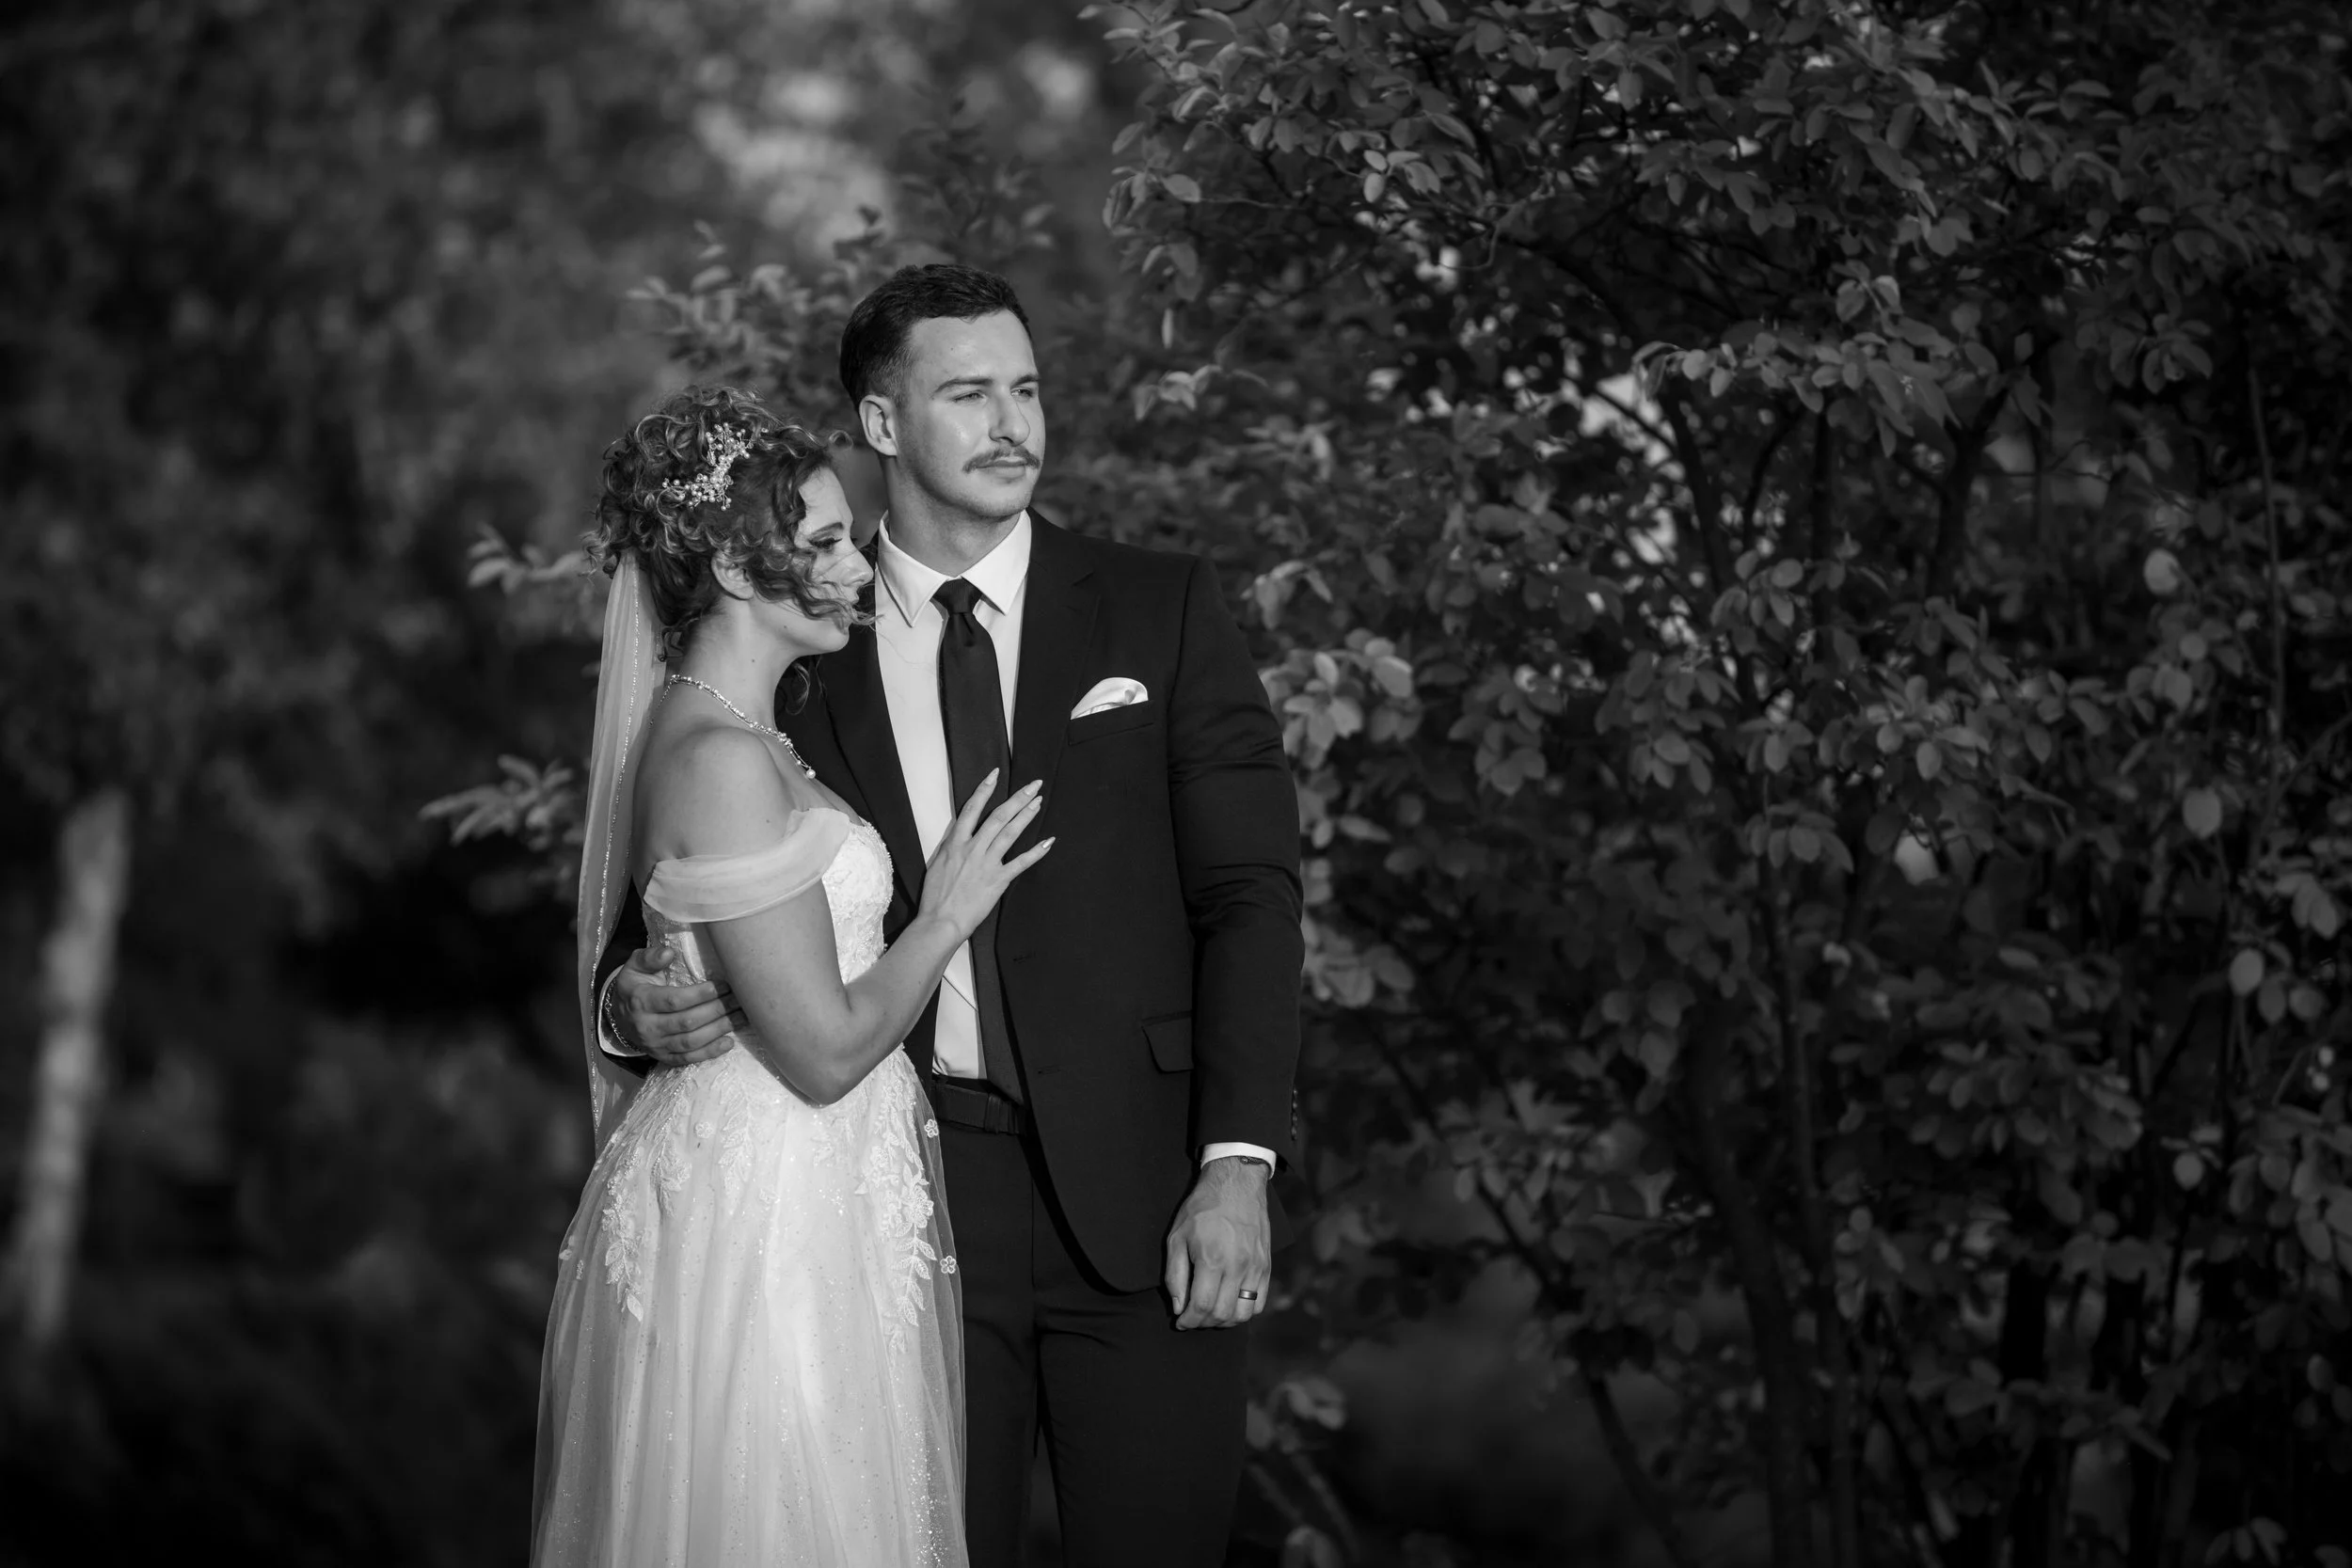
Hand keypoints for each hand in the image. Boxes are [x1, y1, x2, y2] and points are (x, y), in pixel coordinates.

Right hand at [613, 942, 744, 1066]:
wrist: (619, 1017)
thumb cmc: (635, 986)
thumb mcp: (634, 967)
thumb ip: (650, 957)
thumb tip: (668, 953)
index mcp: (641, 1001)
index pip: (675, 1000)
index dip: (702, 994)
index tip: (724, 985)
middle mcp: (647, 1026)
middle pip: (687, 1022)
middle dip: (717, 1010)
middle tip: (739, 999)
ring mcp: (655, 1045)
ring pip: (690, 1042)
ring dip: (719, 1030)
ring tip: (740, 1017)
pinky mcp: (663, 1057)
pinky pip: (688, 1058)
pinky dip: (709, 1052)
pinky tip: (729, 1042)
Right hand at [917, 771, 1053, 939]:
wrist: (940, 920)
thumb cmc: (935, 896)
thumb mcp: (937, 864)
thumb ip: (951, 847)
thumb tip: (960, 836)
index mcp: (954, 843)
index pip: (971, 809)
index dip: (985, 790)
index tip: (996, 774)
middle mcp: (972, 848)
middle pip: (998, 816)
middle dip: (1017, 798)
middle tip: (1033, 785)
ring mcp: (986, 863)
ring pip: (1010, 833)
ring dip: (1026, 816)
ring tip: (1038, 803)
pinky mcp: (998, 880)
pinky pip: (1021, 863)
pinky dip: (1036, 852)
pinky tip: (1048, 841)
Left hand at [1164, 1156, 1271, 1329]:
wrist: (1236, 1185)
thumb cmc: (1202, 1208)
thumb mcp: (1177, 1236)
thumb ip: (1175, 1275)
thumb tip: (1178, 1307)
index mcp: (1212, 1259)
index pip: (1202, 1305)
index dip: (1189, 1321)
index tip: (1180, 1322)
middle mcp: (1237, 1266)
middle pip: (1223, 1314)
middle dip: (1203, 1323)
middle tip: (1192, 1318)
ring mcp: (1255, 1267)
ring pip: (1243, 1313)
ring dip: (1225, 1321)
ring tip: (1211, 1314)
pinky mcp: (1266, 1266)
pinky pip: (1259, 1302)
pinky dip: (1244, 1312)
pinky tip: (1230, 1304)